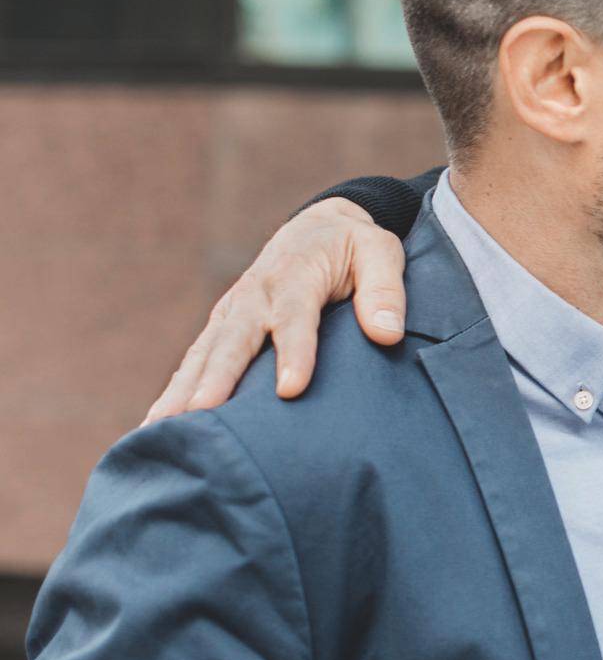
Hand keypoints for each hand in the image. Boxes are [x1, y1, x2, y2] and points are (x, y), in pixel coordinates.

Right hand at [144, 199, 409, 421]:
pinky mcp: (222, 328)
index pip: (294, 316)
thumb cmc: (355, 248)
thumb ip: (386, 290)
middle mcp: (254, 295)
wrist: (319, 228)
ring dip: (181, 391)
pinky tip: (157, 427)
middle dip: (217, 378)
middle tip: (202, 414)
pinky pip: (194, 362)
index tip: (291, 389)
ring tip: (161, 431)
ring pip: (204, 354)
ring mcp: (232, 312)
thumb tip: (387, 334)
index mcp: (295, 276)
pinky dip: (174, 391)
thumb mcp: (382, 253)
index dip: (294, 352)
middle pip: (234, 340)